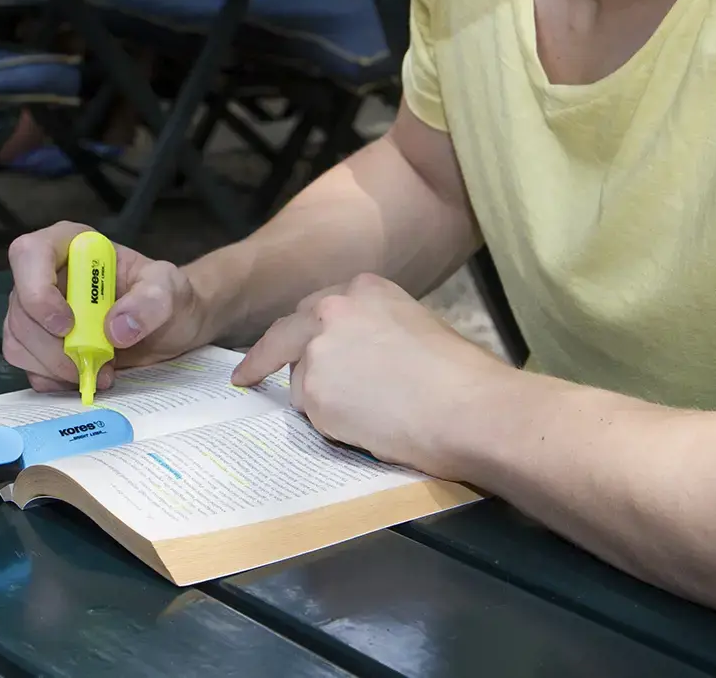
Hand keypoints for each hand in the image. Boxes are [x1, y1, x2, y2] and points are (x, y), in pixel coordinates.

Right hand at [4, 222, 211, 392]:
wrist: (173, 327)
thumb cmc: (168, 296)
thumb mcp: (172, 290)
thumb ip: (152, 301)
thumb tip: (115, 329)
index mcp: (73, 246)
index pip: (29, 254)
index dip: (38, 291)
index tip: (68, 325)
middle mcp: (48, 276)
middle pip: (21, 309)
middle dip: (55, 346)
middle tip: (99, 362)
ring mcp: (38, 313)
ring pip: (18, 342)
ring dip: (56, 367)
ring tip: (101, 372)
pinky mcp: (39, 346)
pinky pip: (28, 367)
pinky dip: (54, 380)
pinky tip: (86, 376)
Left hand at [231, 274, 510, 475]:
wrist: (467, 406)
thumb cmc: (461, 375)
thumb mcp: (415, 326)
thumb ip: (376, 331)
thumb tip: (361, 359)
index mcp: (363, 288)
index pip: (316, 309)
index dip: (303, 333)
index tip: (281, 347)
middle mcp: (332, 309)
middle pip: (288, 333)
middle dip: (271, 356)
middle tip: (249, 376)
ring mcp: (318, 349)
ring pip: (299, 381)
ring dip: (321, 400)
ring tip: (370, 416)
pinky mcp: (313, 391)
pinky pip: (311, 415)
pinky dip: (332, 426)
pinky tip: (369, 428)